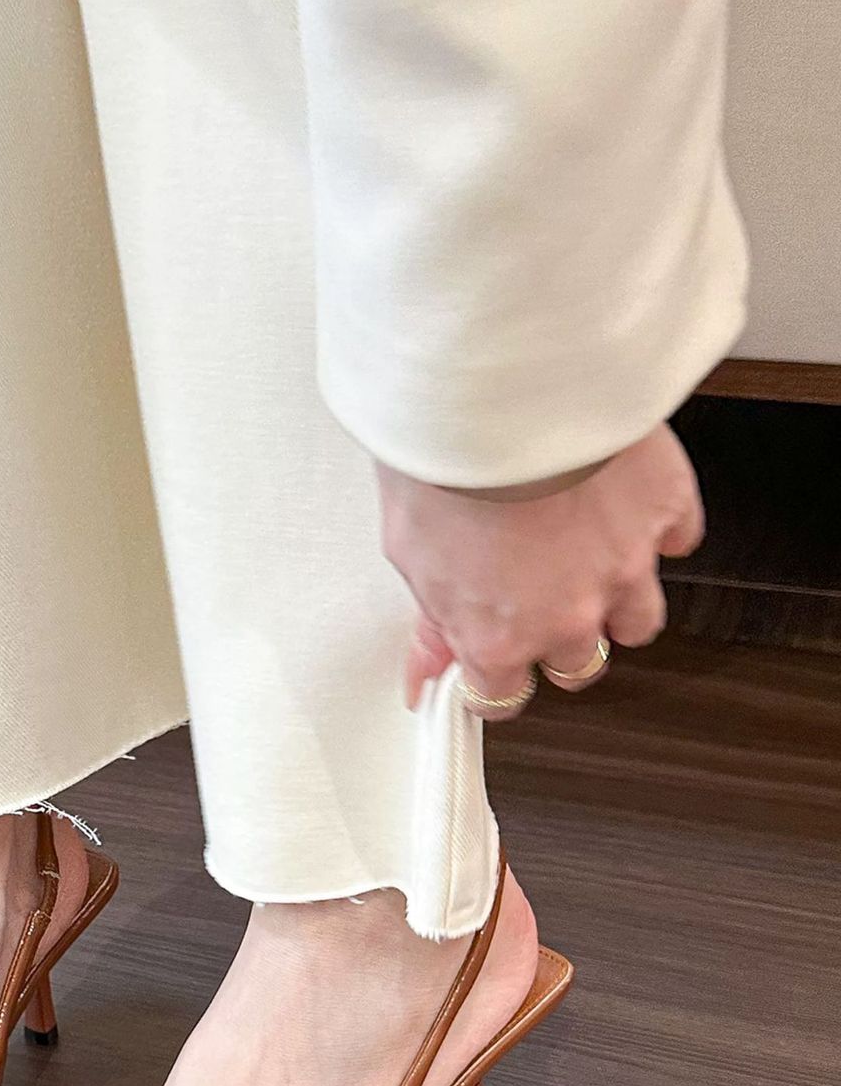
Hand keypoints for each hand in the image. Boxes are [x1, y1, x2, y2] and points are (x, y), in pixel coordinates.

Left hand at [378, 424, 704, 719]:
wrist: (498, 388)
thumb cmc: (442, 460)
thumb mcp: (409, 554)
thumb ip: (431, 620)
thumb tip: (425, 673)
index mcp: (498, 635)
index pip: (502, 697)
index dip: (493, 678)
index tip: (487, 661)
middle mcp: (568, 614)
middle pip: (576, 664)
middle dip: (556, 639)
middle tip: (535, 598)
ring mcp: (625, 565)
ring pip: (638, 621)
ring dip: (616, 604)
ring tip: (587, 564)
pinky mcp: (665, 508)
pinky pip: (677, 540)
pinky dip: (656, 530)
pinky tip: (625, 508)